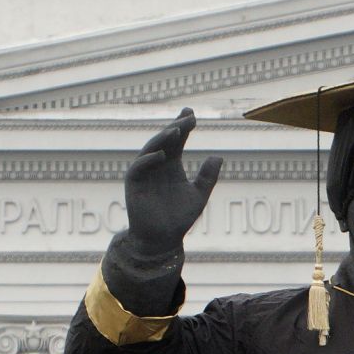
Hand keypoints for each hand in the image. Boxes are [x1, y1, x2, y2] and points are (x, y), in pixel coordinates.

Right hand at [122, 109, 222, 255]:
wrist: (162, 239)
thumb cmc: (179, 218)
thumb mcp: (199, 195)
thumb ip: (207, 177)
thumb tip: (218, 157)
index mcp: (172, 165)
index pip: (177, 140)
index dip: (184, 126)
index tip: (192, 115)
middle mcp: (157, 164)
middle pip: (165, 140)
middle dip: (176, 128)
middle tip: (188, 118)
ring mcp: (144, 172)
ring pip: (151, 149)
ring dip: (163, 139)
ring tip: (177, 131)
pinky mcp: (134, 184)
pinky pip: (139, 167)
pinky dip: (148, 160)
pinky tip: (162, 155)